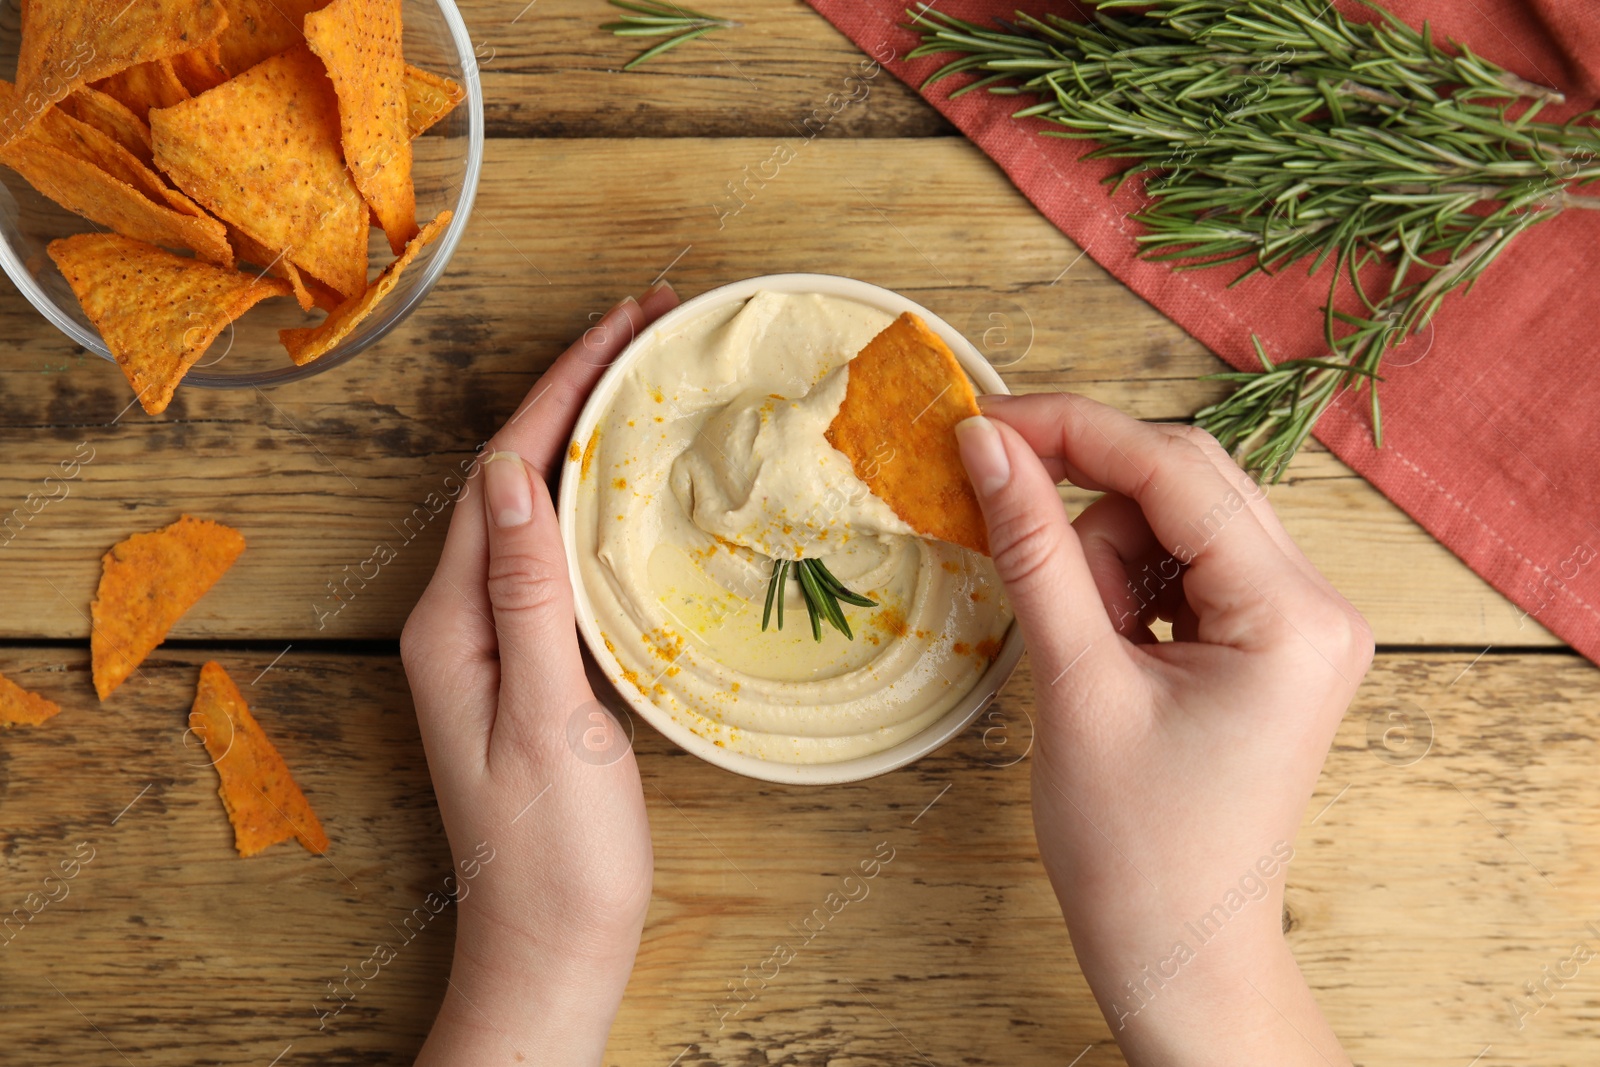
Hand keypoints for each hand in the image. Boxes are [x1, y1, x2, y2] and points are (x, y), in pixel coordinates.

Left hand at [401, 284, 679, 1064]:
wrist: (552, 949)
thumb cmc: (552, 855)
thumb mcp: (544, 717)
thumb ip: (526, 595)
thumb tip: (516, 473)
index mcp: (452, 622)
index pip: (504, 471)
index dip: (562, 387)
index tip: (627, 323)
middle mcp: (462, 619)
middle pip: (515, 474)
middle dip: (576, 389)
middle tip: (650, 327)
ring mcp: (497, 642)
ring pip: (538, 508)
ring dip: (587, 436)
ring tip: (648, 381)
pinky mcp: (536, 667)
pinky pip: (559, 555)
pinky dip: (598, 501)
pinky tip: (637, 490)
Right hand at [956, 394, 1370, 1066]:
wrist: (1177, 952)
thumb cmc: (1133, 848)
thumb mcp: (1075, 684)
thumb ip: (1033, 550)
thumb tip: (986, 445)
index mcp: (1293, 616)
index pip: (1177, 471)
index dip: (1072, 432)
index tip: (982, 422)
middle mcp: (1318, 606)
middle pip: (1186, 482)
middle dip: (1087, 498)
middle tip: (998, 510)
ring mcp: (1300, 625)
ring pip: (1180, 520)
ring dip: (1106, 553)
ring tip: (1081, 646)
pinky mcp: (1270, 644)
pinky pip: (1189, 566)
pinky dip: (1128, 583)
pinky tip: (1106, 643)